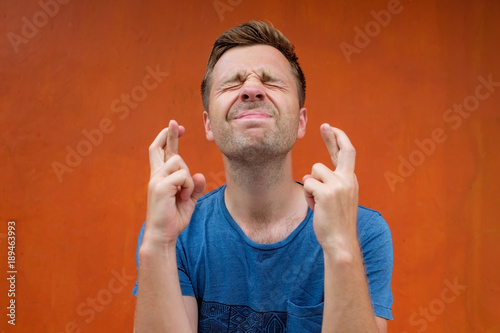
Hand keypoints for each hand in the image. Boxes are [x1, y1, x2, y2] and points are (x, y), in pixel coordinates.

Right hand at [145, 120, 205, 244]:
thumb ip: (195, 187)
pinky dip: (188, 187)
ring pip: (179, 162)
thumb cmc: (173, 219)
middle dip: (170, 134)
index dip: (167, 138)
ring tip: (184, 195)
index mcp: (161, 178)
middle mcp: (156, 176)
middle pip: (162, 149)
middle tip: (175, 122)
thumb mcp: (188, 201)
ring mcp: (156, 180)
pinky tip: (183, 198)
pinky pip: (183, 176)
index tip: (174, 126)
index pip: (161, 152)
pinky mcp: (160, 186)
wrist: (162, 235)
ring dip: (188, 178)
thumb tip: (201, 175)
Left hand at [303, 124, 358, 248]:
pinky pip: (308, 184)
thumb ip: (328, 184)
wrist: (340, 241)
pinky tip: (316, 208)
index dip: (338, 140)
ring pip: (314, 171)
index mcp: (351, 180)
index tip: (331, 128)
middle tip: (324, 125)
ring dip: (311, 186)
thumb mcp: (336, 200)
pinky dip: (308, 196)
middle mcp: (348, 180)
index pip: (346, 154)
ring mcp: (339, 185)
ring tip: (318, 203)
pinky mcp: (327, 193)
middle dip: (332, 136)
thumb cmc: (335, 222)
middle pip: (341, 151)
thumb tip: (310, 176)